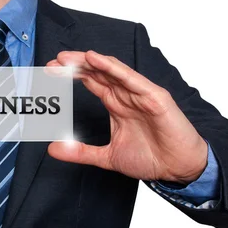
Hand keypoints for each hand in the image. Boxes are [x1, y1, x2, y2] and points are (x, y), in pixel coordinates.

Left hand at [46, 50, 207, 183]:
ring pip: (111, 71)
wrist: (178, 169)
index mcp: (116, 104)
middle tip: (52, 64)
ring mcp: (140, 94)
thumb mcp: (107, 156)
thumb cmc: (151, 158)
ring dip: (89, 63)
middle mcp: (126, 95)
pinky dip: (113, 68)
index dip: (71, 75)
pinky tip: (95, 60)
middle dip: (74, 66)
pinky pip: (131, 78)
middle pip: (97, 73)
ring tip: (68, 58)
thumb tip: (54, 149)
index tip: (50, 73)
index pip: (91, 82)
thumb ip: (80, 152)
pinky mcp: (154, 97)